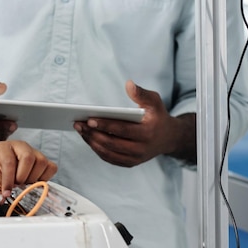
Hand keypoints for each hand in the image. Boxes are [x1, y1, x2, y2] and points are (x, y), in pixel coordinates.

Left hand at [0, 140, 56, 196]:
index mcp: (4, 148)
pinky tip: (33, 182)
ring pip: (42, 162)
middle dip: (22, 177)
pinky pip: (51, 168)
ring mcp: (34, 151)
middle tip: (16, 186)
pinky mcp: (44, 159)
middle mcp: (21, 146)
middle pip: (28, 158)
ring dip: (33, 178)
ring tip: (24, 184)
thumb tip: (0, 199)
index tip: (7, 193)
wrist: (0, 162)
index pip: (9, 161)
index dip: (8, 180)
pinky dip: (44, 178)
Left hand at [73, 80, 196, 166]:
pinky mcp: (130, 163)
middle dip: (93, 134)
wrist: (169, 138)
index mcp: (148, 133)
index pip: (122, 130)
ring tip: (80, 129)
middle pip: (112, 143)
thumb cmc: (157, 116)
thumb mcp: (155, 101)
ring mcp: (135, 158)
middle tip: (78, 124)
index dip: (105, 125)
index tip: (89, 120)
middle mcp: (142, 149)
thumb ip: (141, 93)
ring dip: (91, 142)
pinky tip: (88, 138)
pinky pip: (109, 158)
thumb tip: (129, 84)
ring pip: (108, 153)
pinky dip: (97, 149)